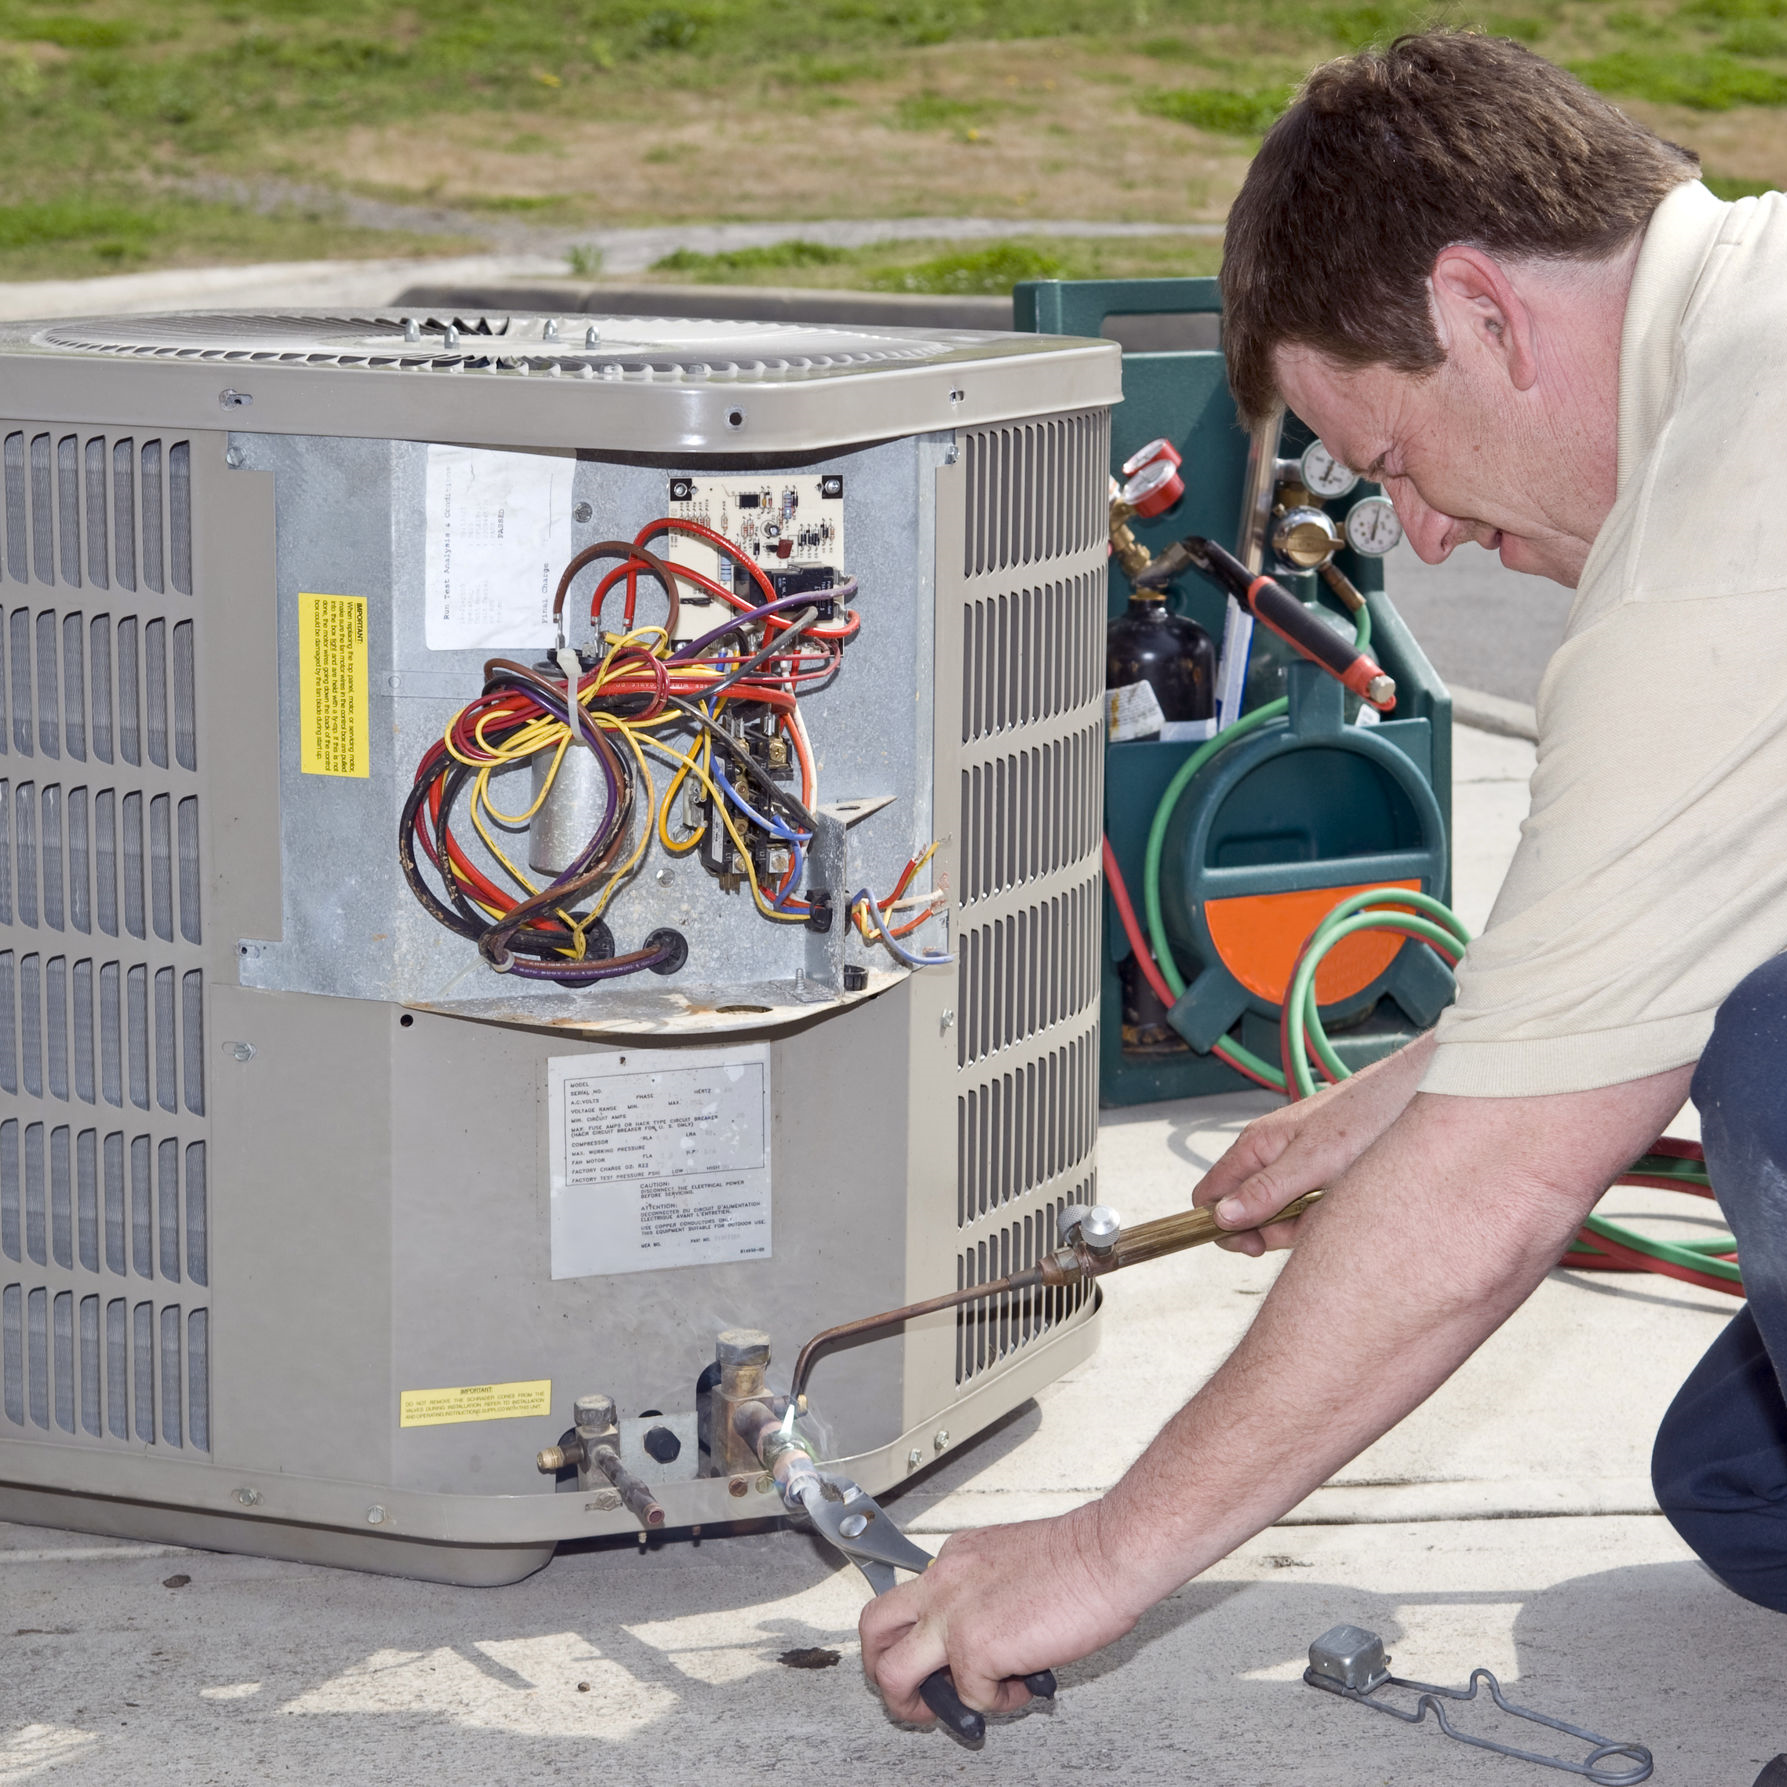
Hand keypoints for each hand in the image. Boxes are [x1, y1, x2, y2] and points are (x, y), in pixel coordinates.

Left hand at [860, 1503, 1135, 1721]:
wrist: (1109, 1554)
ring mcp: (953, 1616)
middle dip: (878, 1667)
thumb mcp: (1009, 1564)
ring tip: (944, 1709)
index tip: (935, 1654)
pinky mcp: (974, 1649)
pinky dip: (997, 1703)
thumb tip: (988, 1633)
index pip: (909, 1598)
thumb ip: (984, 1593)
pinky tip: (1021, 1686)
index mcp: (954, 1558)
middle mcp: (943, 1581)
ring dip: (911, 1704)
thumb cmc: (1081, 1558)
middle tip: (905, 1691)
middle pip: (874, 1626)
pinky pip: (971, 1697)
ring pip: (892, 1672)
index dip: (918, 1634)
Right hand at [1195, 1033, 1436, 1253]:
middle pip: (1244, 1210)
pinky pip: (1306, 1209)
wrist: (1415, 1097)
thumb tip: (1220, 1217)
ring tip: (1331, 1209)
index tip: (1251, 1245)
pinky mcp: (1320, 1177)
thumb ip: (1266, 1190)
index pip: (1210, 1194)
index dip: (1220, 1225)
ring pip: (1277, 1214)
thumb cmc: (1365, 1116)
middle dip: (1266, 1231)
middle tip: (1299, 1233)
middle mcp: (1269, 1157)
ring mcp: (1295, 1168)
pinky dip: (1320, 1217)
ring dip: (1299, 1225)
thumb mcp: (1312, 1161)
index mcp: (1255, 1147)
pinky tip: (1341, 1207)